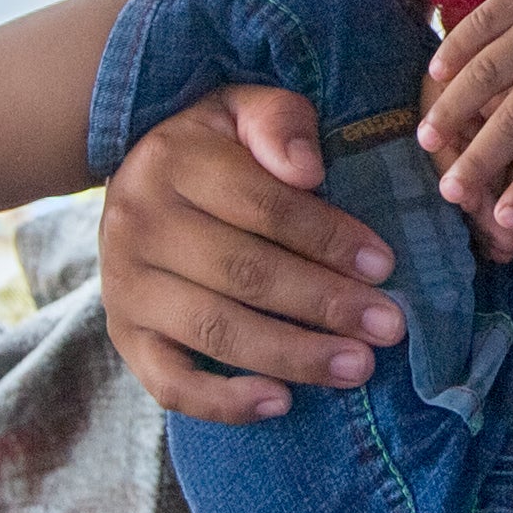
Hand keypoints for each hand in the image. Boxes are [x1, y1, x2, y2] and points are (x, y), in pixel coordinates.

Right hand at [92, 84, 401, 424]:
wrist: (134, 178)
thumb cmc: (213, 147)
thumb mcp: (242, 109)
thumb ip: (278, 123)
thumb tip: (307, 170)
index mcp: (172, 162)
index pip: (261, 205)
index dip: (326, 237)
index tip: (383, 265)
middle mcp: (137, 224)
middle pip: (243, 272)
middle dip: (324, 303)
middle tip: (388, 327)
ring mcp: (125, 287)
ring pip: (214, 330)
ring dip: (292, 355)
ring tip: (356, 367)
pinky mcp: (125, 337)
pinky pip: (170, 382)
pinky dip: (224, 402)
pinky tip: (282, 403)